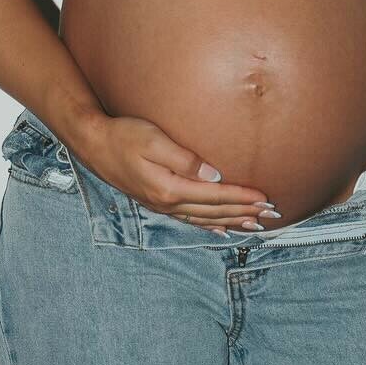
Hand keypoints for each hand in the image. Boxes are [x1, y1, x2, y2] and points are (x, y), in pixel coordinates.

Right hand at [80, 113, 278, 233]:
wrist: (94, 144)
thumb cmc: (124, 135)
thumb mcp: (154, 140)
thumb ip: (185, 159)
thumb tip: (214, 175)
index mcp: (169, 188)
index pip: (215, 195)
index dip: (242, 196)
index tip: (264, 197)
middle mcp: (167, 202)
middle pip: (214, 211)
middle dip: (244, 212)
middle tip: (271, 214)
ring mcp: (162, 205)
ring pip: (205, 219)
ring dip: (232, 221)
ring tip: (255, 224)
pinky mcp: (157, 202)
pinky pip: (190, 220)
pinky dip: (209, 225)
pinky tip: (221, 229)